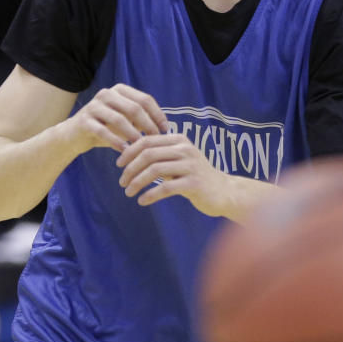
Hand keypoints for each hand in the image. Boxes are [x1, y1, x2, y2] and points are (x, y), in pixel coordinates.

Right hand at [65, 84, 168, 153]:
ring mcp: (94, 106)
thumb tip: (164, 127)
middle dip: (147, 125)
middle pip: (134, 108)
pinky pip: (103, 131)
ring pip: (119, 119)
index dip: (157, 114)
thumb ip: (141, 120)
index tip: (165, 130)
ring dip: (132, 135)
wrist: (74, 135)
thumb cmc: (105, 128)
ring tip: (141, 147)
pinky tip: (124, 151)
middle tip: (155, 140)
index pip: (145, 99)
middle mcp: (106, 94)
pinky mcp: (84, 120)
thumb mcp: (125, 121)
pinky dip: (115, 142)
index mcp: (120, 90)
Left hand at [115, 133, 231, 216]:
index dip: (129, 152)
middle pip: (148, 154)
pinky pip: (165, 188)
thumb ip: (159, 155)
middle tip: (122, 182)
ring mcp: (190, 166)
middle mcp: (185, 149)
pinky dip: (150, 195)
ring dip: (137, 182)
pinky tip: (142, 201)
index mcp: (179, 140)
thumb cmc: (194, 176)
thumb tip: (128, 154)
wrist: (223, 191)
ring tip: (129, 193)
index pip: (147, 141)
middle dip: (130, 168)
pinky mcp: (193, 183)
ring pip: (154, 170)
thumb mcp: (177, 160)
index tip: (119, 165)